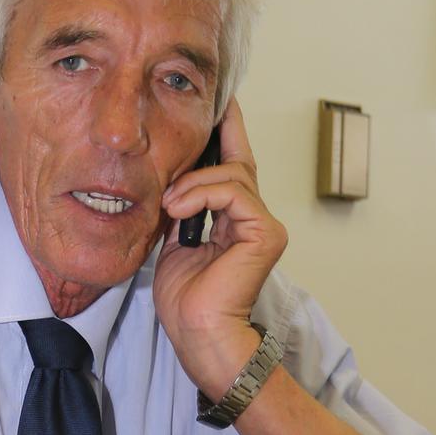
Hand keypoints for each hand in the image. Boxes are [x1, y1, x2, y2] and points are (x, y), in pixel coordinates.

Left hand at [153, 99, 287, 400]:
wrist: (199, 333)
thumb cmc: (186, 300)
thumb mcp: (173, 240)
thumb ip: (180, 208)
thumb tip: (170, 180)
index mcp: (233, 220)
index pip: (232, 166)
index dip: (226, 131)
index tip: (218, 101)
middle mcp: (254, 218)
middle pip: (237, 160)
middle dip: (220, 129)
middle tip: (205, 106)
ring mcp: (263, 224)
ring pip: (232, 174)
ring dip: (192, 183)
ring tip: (169, 204)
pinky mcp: (266, 232)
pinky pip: (233, 191)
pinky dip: (202, 194)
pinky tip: (179, 210)